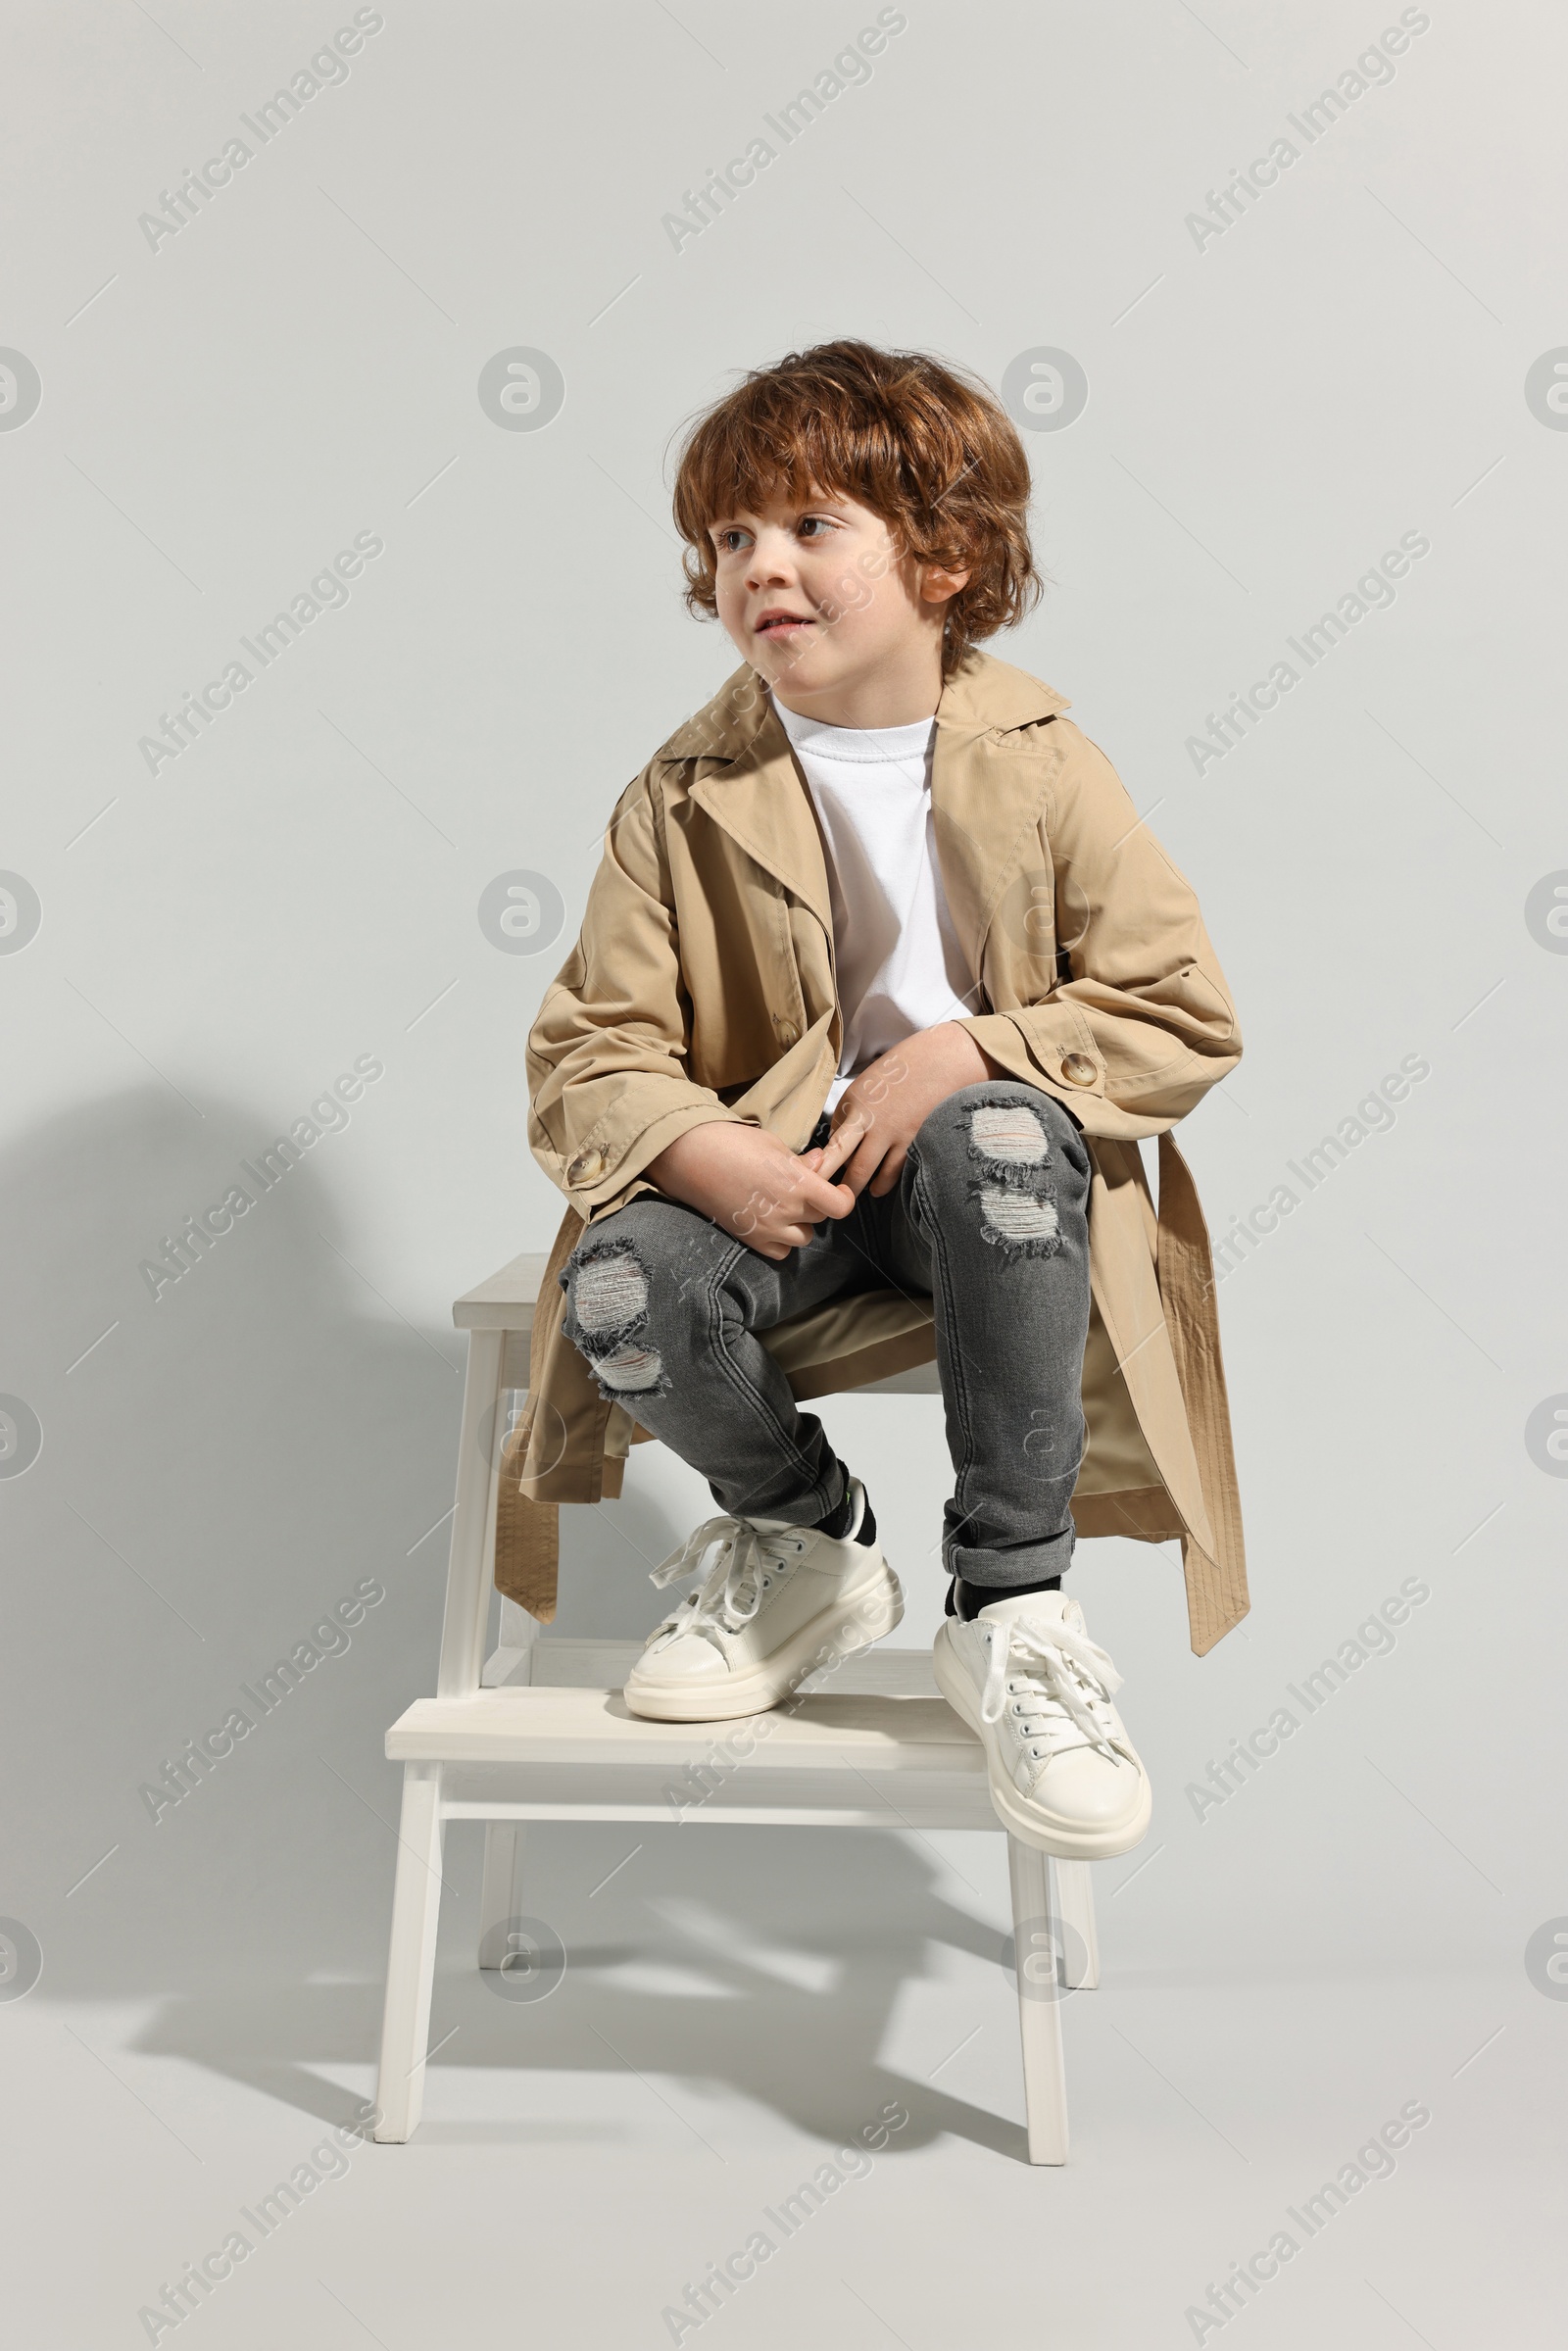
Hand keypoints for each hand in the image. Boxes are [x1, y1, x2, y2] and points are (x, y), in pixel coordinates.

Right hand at [644, 1120, 856, 1260]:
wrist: (689, 1157)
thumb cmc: (730, 1142)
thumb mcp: (773, 1145)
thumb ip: (800, 1161)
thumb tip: (820, 1164)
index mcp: (797, 1183)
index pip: (840, 1206)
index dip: (844, 1198)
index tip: (840, 1190)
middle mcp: (786, 1210)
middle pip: (821, 1218)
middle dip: (817, 1204)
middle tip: (801, 1188)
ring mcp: (767, 1228)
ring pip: (803, 1237)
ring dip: (800, 1224)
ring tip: (784, 1206)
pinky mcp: (749, 1238)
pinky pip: (780, 1251)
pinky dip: (781, 1241)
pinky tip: (771, 1222)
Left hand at [799, 1022, 996, 1198]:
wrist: (945, 1061)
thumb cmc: (908, 1068)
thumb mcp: (871, 1082)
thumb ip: (857, 1108)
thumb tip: (847, 1135)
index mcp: (852, 1100)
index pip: (831, 1136)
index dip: (827, 1155)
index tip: (823, 1167)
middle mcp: (865, 1118)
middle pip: (837, 1157)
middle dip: (827, 1180)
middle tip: (825, 1195)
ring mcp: (889, 1132)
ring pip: (863, 1171)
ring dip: (856, 1187)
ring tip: (851, 1196)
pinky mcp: (911, 1141)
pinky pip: (892, 1172)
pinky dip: (883, 1184)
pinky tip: (879, 1189)